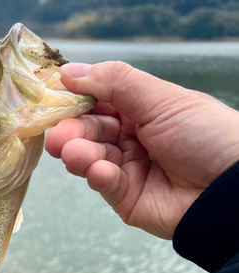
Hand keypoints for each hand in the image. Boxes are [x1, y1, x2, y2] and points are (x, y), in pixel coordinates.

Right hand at [46, 62, 238, 238]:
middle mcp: (132, 139)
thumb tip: (69, 71)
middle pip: (90, 131)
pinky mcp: (125, 198)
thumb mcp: (163, 99)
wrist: (231, 189)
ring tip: (74, 153)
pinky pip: (105, 185)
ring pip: (91, 158)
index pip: (100, 102)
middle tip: (59, 135)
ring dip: (79, 154)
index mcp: (142, 111)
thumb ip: (115, 83)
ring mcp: (127, 170)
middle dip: (73, 131)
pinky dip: (99, 176)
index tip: (55, 97)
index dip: (77, 99)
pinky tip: (100, 171)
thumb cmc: (206, 135)